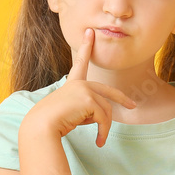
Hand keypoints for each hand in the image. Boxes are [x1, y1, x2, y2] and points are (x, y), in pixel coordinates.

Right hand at [24, 28, 136, 145]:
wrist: (41, 126)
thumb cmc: (51, 122)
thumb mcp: (70, 112)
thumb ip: (86, 108)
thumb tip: (103, 115)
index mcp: (72, 84)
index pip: (81, 64)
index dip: (86, 47)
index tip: (90, 32)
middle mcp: (79, 83)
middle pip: (108, 92)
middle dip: (122, 99)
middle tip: (132, 106)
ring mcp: (85, 90)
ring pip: (106, 110)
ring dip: (105, 128)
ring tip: (100, 141)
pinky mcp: (89, 99)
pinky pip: (104, 118)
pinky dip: (103, 131)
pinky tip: (98, 142)